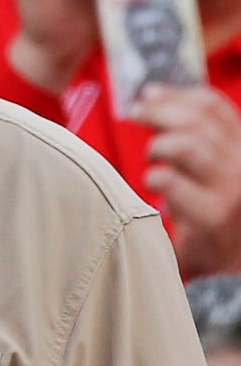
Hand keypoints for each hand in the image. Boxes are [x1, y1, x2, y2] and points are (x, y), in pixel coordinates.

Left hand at [134, 85, 240, 276]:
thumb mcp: (212, 172)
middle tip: (135, 116)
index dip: (177, 94)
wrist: (234, 272)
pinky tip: (154, 189)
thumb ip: (191, 136)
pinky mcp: (215, 217)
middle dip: (159, 112)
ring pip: (186, 145)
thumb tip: (150, 93)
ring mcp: (233, 192)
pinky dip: (154, 178)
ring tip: (153, 161)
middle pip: (197, 121)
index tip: (148, 93)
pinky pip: (170, 180)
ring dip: (158, 147)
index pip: (214, 106)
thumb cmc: (214, 218)